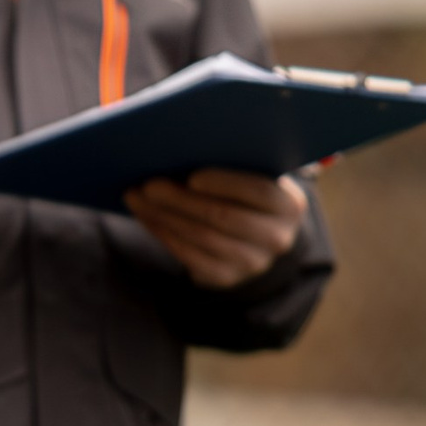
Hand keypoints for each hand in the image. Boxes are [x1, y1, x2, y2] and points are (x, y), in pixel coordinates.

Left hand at [125, 167, 305, 287]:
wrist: (254, 240)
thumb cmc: (245, 195)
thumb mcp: (253, 178)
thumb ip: (234, 164)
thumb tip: (182, 148)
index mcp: (288, 205)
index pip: (258, 192)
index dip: (225, 184)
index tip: (193, 177)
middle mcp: (276, 237)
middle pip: (223, 216)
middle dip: (181, 200)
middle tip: (150, 185)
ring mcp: (251, 262)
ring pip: (201, 237)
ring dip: (164, 216)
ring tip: (137, 197)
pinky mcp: (224, 277)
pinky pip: (188, 255)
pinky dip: (162, 233)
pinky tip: (146, 216)